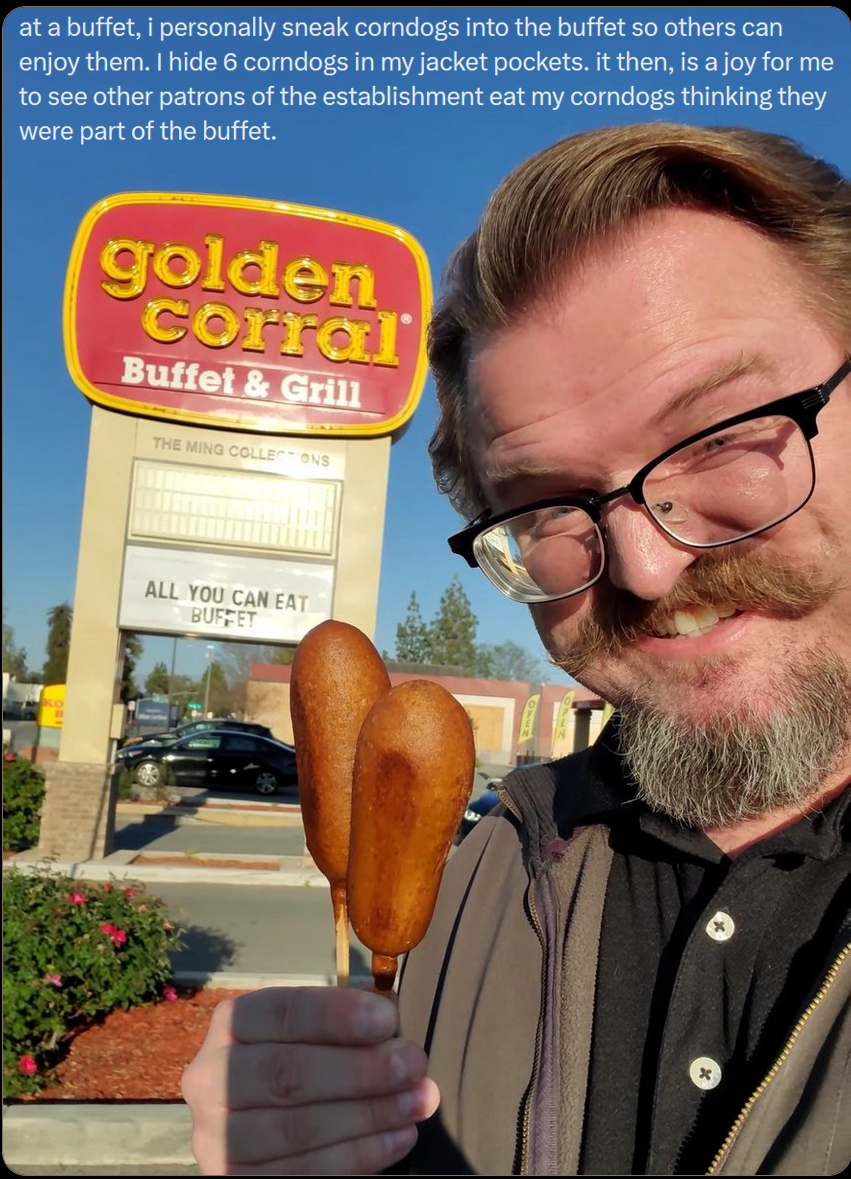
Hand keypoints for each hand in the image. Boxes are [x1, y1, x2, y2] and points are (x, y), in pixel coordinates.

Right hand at [182, 986, 439, 1174]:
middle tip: (415, 1063)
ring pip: (298, 1127)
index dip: (336, 1015)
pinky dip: (359, 1155)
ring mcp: (216, 1137)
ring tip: (419, 1101)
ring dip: (369, 1114)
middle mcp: (210, 1079)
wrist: (252, 1128)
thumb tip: (389, 1006)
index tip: (389, 1019)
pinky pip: (303, 1172)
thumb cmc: (294, 1062)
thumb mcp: (309, 1032)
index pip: (281, 1012)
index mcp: (231, 1026)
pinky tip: (400, 1137)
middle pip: (288, 1073)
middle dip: (362, 1069)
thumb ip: (341, 1019)